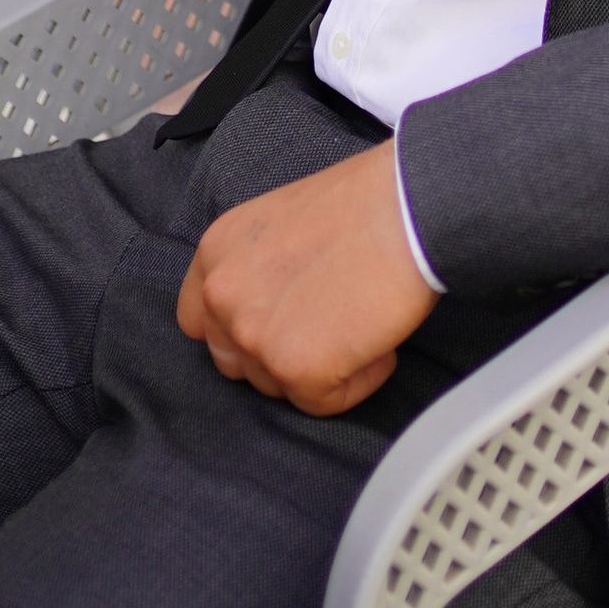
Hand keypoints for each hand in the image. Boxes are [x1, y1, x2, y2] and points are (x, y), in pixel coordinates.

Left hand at [177, 141, 437, 414]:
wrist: (409, 207)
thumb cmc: (365, 204)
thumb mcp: (279, 222)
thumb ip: (256, 269)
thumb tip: (272, 309)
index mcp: (216, 252)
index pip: (199, 321)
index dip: (239, 332)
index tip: (278, 326)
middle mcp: (222, 295)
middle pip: (236, 363)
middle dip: (280, 354)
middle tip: (329, 325)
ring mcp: (255, 335)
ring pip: (278, 386)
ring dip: (320, 367)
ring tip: (360, 322)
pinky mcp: (296, 368)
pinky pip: (324, 402)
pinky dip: (358, 381)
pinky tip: (378, 342)